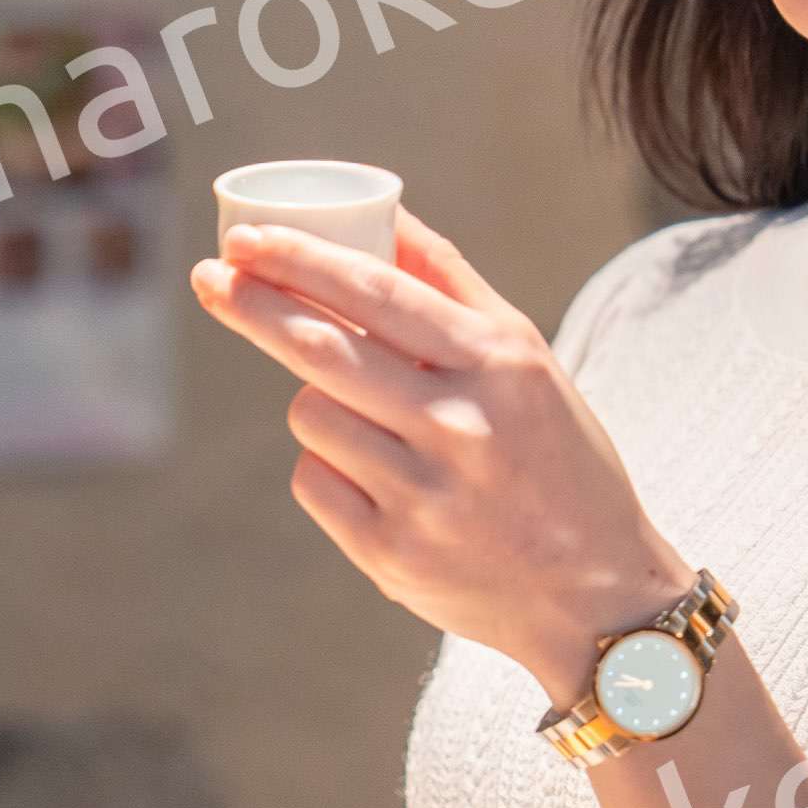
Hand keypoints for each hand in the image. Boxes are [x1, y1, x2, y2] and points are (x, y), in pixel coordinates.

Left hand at [190, 208, 692, 701]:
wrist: (596, 595)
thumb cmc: (555, 459)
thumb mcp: (528, 361)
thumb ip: (454, 287)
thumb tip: (382, 211)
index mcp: (498, 363)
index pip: (375, 290)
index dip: (298, 259)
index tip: (242, 238)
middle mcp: (460, 426)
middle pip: (322, 349)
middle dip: (253, 305)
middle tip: (210, 279)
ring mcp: (422, 495)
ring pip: (309, 415)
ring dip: (315, 402)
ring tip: (368, 421)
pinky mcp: (391, 555)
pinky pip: (315, 481)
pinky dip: (328, 468)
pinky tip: (374, 479)